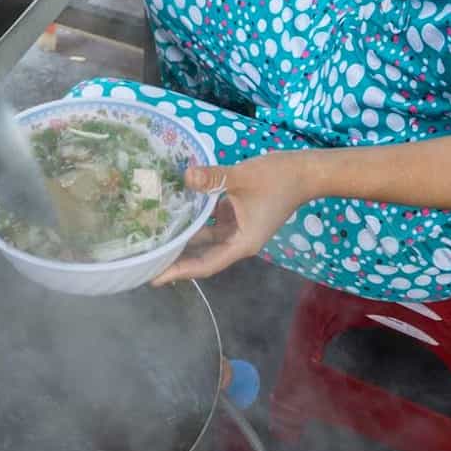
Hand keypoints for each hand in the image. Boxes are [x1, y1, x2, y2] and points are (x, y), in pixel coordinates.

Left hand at [152, 156, 311, 285]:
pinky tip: (174, 214)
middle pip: (203, 257)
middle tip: (146, 262)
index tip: (154, 278)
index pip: (205, 264)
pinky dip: (195, 222)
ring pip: (206, 240)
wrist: (305, 172)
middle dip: (177, 260)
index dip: (180, 272)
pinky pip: (211, 224)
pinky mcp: (237, 215)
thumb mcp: (242, 177)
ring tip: (154, 241)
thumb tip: (186, 176)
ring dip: (184, 241)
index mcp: (242, 243)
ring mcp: (238, 229)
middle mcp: (238, 241)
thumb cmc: (278, 178)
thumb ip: (213, 178)